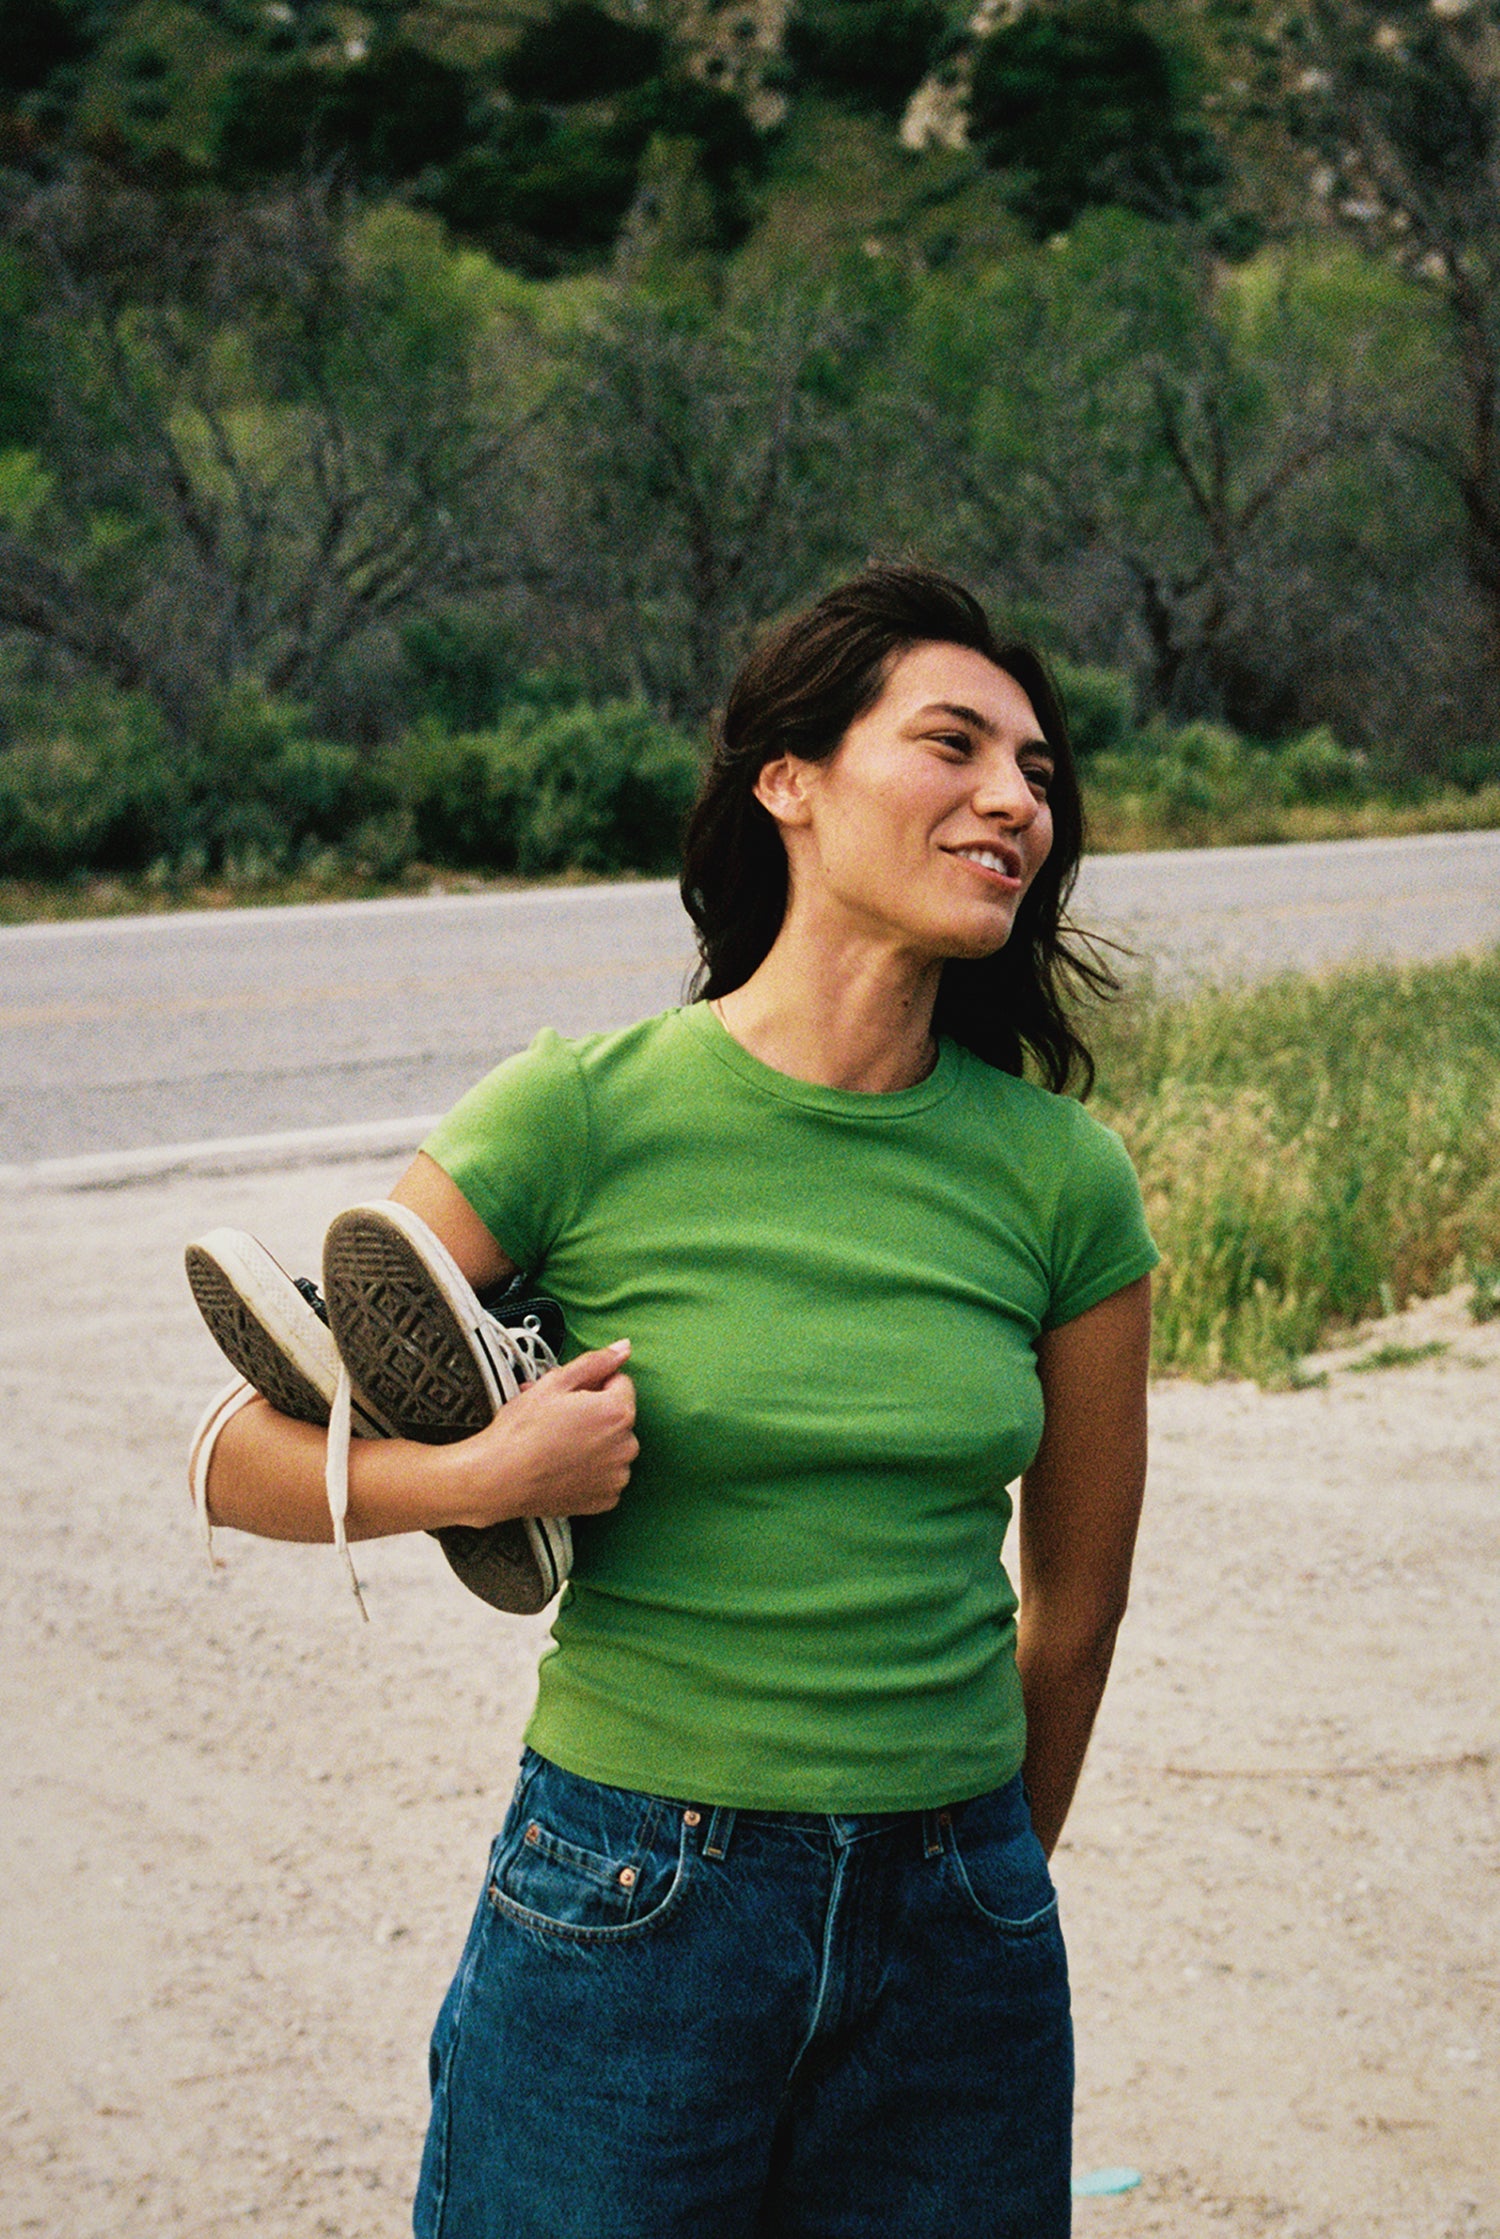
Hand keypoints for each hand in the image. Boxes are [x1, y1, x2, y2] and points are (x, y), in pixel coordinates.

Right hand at [448, 1340, 638, 1526]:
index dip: (593, 1385)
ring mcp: (617, 1476)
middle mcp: (625, 1446)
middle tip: (560, 1420)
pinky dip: (592, 1471)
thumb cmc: (521, 1431)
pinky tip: (564, 1466)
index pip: (621, 1383)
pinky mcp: (606, 1499)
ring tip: (559, 1444)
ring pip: (613, 1446)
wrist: (498, 1478)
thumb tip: (623, 1348)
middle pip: (618, 1416)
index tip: (569, 1398)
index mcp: (617, 1412)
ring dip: (595, 1442)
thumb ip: (595, 1362)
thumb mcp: (554, 1383)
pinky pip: (607, 1475)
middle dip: (595, 1414)